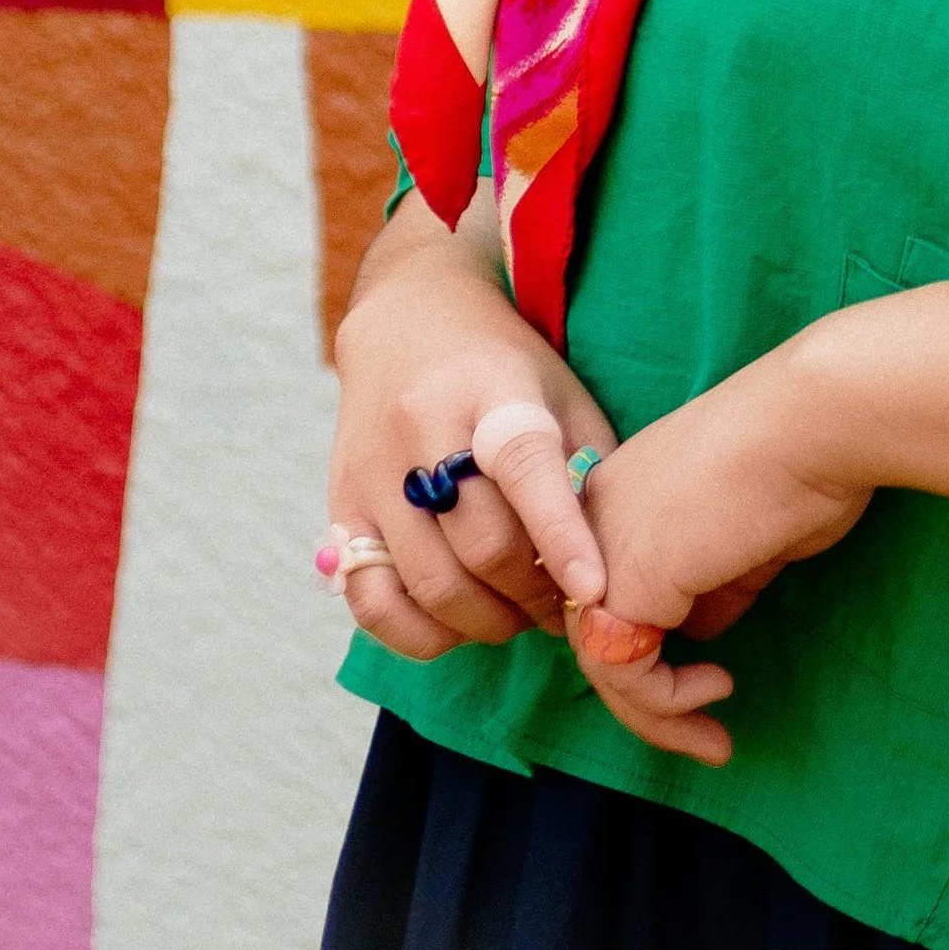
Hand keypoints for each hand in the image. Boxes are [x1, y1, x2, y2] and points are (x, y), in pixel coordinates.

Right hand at [329, 189, 613, 660]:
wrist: (408, 315)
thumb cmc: (504, 364)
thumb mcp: (560, 391)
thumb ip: (587, 467)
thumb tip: (608, 561)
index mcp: (494, 387)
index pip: (526, 466)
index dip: (561, 534)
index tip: (592, 590)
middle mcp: (424, 425)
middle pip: (482, 543)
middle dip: (533, 595)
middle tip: (560, 605)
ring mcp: (375, 470)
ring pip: (431, 583)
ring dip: (487, 622)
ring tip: (517, 614)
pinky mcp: (340, 505)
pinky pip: (370, 601)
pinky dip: (418, 634)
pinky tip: (456, 622)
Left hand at [564, 343, 871, 765]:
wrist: (814, 421)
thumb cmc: (801, 461)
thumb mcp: (747, 537)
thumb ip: (715, 585)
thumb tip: (702, 633)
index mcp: (621, 492)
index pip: (607, 592)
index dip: (647, 648)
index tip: (705, 681)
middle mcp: (594, 515)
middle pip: (595, 632)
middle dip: (648, 699)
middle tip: (707, 734)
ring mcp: (601, 546)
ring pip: (600, 661)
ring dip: (658, 717)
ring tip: (714, 740)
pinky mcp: (624, 579)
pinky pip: (625, 671)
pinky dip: (666, 702)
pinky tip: (718, 688)